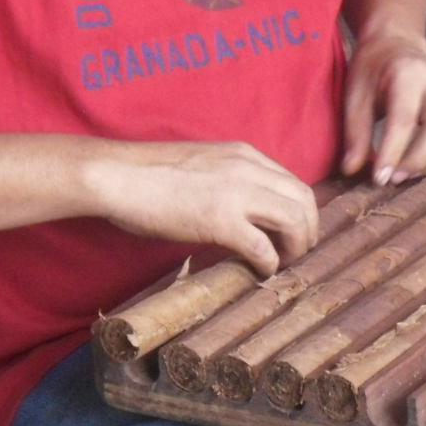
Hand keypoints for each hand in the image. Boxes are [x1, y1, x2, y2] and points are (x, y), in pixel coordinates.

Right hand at [83, 140, 317, 275]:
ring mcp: (236, 193)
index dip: (301, 212)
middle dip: (308, 230)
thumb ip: (230, 178)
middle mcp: (248, 168)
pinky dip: (269, 263)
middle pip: (304, 200)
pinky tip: (260, 271)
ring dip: (296, 247)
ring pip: (295, 220)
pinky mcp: (220, 220)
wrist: (117, 175)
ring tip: (282, 263)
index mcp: (245, 154)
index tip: (293, 233)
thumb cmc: (149, 174)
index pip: (293, 182)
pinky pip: (263, 246)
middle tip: (297, 252)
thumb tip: (244, 209)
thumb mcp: (203, 164)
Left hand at [340, 32, 425, 185]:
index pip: (405, 119)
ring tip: (408, 174)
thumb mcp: (354, 95)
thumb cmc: (372, 69)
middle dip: (419, 160)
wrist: (395, 45)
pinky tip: (424, 166)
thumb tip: (352, 170)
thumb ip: (355, 133)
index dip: (393, 152)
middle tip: (394, 178)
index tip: (379, 178)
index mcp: (408, 74)